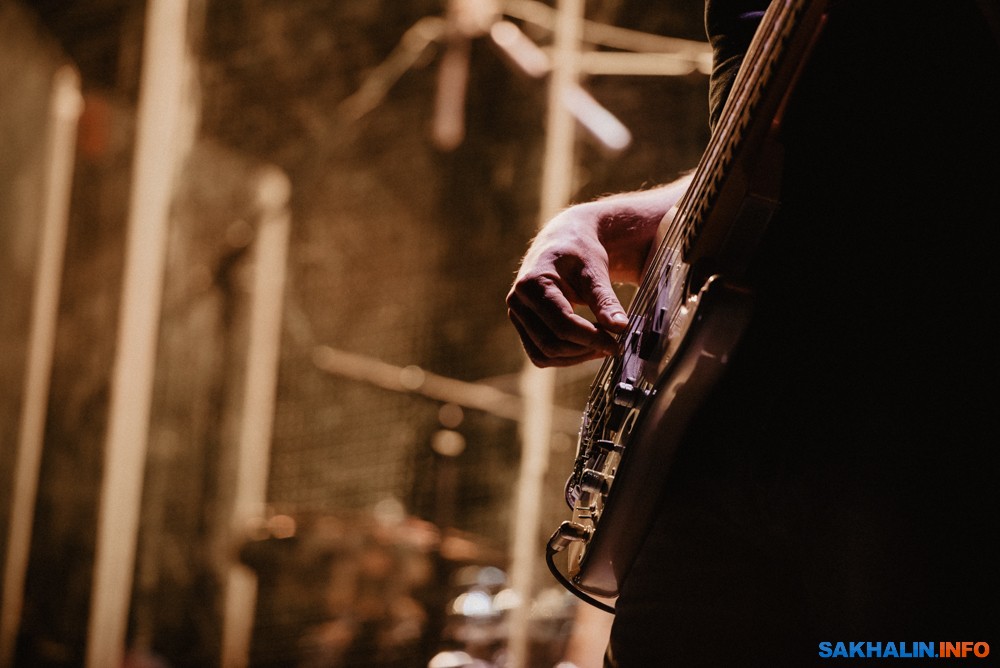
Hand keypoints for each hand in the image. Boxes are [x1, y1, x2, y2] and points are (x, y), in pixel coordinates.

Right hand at [506, 178, 689, 366]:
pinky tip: (587, 347)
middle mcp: (518, 302)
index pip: (562, 323)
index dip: (591, 338)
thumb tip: (621, 327)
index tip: (617, 344)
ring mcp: (517, 316)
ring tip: (601, 346)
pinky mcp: (523, 326)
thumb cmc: (579, 252)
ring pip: (543, 355)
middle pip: (551, 343)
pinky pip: (540, 354)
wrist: (563, 242)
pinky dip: (564, 357)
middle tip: (613, 345)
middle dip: (584, 349)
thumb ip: (606, 300)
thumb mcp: (595, 271)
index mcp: (532, 283)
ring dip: (575, 357)